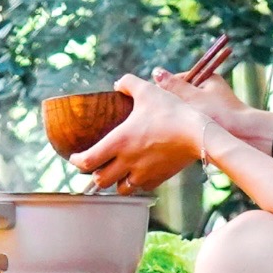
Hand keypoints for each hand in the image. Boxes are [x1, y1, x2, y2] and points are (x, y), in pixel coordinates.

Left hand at [70, 78, 216, 191]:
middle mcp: (127, 162)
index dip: (77, 162)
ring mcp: (142, 174)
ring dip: (114, 182)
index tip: (74, 158)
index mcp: (119, 141)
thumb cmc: (171, 111)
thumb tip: (118, 84)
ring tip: (115, 172)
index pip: (87, 160)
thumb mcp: (147, 90)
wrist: (198, 134)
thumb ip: (128, 84)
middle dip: (94, 174)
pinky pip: (139, 188)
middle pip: (100, 180)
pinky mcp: (157, 179)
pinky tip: (137, 173)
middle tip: (95, 165)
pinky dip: (134, 183)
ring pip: (120, 189)